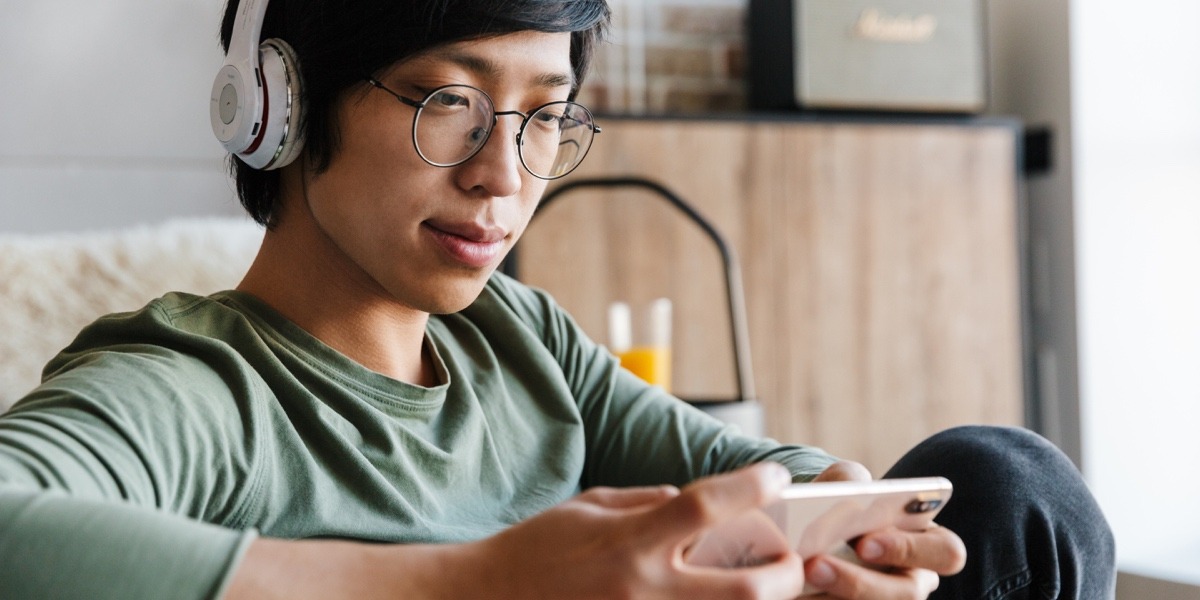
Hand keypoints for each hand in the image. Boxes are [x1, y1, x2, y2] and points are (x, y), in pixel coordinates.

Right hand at [468, 463, 805, 599]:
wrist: (488, 599)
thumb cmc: (537, 548)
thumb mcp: (590, 504)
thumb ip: (647, 502)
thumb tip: (694, 501)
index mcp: (630, 541)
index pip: (706, 507)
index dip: (752, 488)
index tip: (777, 478)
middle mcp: (643, 589)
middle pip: (745, 590)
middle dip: (783, 574)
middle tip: (789, 558)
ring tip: (763, 583)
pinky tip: (713, 594)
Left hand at [803, 461, 967, 598]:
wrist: (811, 528)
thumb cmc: (839, 501)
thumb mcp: (845, 481)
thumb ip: (849, 480)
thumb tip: (841, 496)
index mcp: (928, 542)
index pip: (946, 553)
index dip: (909, 549)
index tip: (864, 542)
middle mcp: (913, 581)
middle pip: (907, 596)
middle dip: (859, 583)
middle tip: (815, 566)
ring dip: (832, 598)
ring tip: (793, 583)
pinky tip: (788, 593)